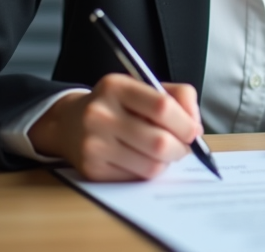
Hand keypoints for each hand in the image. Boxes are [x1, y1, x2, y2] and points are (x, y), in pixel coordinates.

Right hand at [28, 74, 201, 181]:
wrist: (69, 123)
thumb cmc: (116, 104)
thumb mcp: (142, 87)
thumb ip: (176, 96)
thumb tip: (195, 126)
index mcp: (116, 87)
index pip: (162, 106)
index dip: (185, 123)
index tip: (193, 131)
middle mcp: (100, 114)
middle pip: (159, 142)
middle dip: (181, 149)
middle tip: (183, 147)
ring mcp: (93, 144)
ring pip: (151, 165)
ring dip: (166, 162)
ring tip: (163, 152)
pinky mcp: (92, 170)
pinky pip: (136, 178)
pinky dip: (147, 171)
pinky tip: (142, 159)